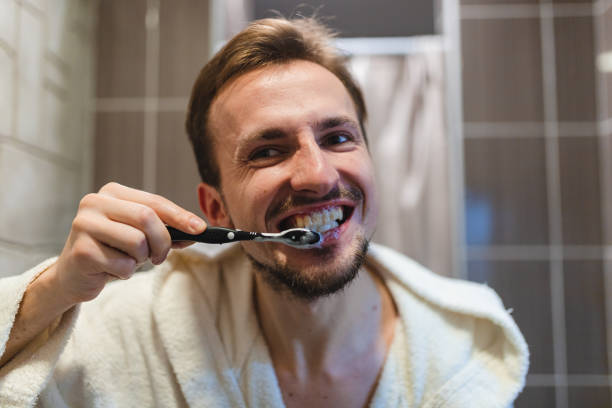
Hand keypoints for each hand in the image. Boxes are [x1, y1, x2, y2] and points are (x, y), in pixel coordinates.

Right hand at [50, 182, 206, 304]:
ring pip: (137, 242)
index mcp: (112, 192)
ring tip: (128, 260)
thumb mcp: (139, 235)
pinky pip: (123, 264)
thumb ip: (166, 230)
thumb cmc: (111, 250)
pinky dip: (126, 272)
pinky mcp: (80, 251)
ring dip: (141, 259)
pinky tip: (111, 269)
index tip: (201, 229)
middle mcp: (95, 202)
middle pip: (147, 218)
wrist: (73, 275)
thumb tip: (197, 230)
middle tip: (159, 257)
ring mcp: (84, 225)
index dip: (180, 216)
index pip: (154, 202)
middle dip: (162, 242)